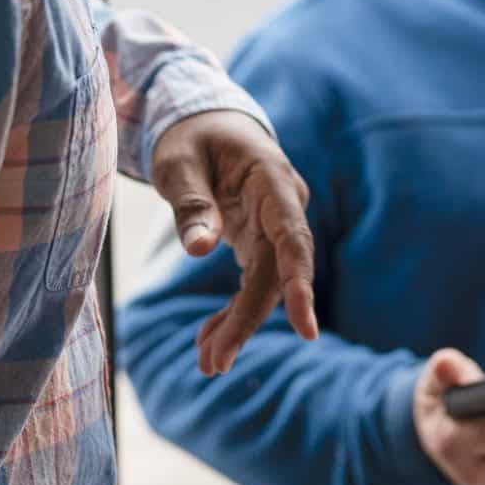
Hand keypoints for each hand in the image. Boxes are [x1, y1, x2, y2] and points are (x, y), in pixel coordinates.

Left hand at [148, 110, 319, 375]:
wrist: (206, 121)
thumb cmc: (192, 136)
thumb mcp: (179, 162)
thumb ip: (191, 203)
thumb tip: (200, 250)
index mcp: (271, 179)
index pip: (292, 236)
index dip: (298, 281)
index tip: (305, 327)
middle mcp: (283, 207)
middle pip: (275, 273)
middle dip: (248, 320)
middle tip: (215, 363)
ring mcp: (275, 226)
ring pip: (266, 285)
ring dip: (239, 324)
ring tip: (208, 362)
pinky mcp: (261, 241)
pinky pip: (253, 283)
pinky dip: (233, 312)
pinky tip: (210, 341)